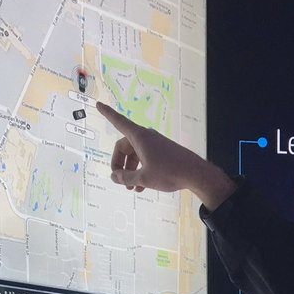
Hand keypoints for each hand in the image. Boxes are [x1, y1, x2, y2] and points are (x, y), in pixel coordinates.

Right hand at [96, 103, 235, 208]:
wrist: (195, 174)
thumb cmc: (169, 173)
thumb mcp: (143, 178)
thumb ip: (126, 178)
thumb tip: (114, 177)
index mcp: (139, 137)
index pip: (118, 122)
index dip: (107, 114)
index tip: (98, 104)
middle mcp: (146, 137)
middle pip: (124, 148)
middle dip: (120, 165)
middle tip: (120, 181)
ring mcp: (155, 144)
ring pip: (136, 156)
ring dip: (131, 171)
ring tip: (131, 189)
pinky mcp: (162, 152)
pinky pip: (146, 159)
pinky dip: (141, 171)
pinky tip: (141, 188)